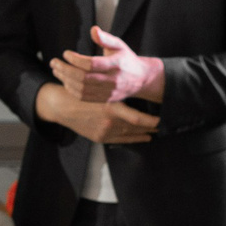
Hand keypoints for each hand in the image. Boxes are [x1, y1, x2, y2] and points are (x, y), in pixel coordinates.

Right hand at [36, 80, 158, 143]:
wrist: (61, 106)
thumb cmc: (83, 92)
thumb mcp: (100, 87)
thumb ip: (117, 89)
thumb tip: (135, 85)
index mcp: (111, 108)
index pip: (138, 118)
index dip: (152, 122)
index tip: (162, 120)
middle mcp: (109, 122)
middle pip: (136, 128)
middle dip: (151, 127)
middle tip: (163, 125)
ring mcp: (104, 132)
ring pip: (130, 134)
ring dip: (144, 133)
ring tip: (156, 131)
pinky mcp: (100, 138)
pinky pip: (122, 140)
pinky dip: (134, 139)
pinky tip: (144, 137)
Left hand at [53, 32, 163, 105]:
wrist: (141, 79)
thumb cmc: (126, 59)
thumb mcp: (119, 45)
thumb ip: (105, 38)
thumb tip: (93, 29)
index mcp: (116, 64)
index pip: (91, 64)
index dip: (75, 59)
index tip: (65, 53)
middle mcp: (112, 80)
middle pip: (83, 78)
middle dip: (65, 70)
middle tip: (54, 62)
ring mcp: (109, 92)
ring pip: (82, 89)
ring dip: (65, 80)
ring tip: (56, 70)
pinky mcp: (105, 99)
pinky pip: (84, 97)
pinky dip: (72, 90)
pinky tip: (65, 81)